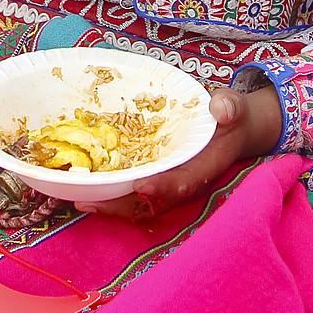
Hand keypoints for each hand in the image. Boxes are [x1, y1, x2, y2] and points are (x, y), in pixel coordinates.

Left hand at [79, 86, 282, 221]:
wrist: (229, 132)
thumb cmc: (229, 119)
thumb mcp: (233, 108)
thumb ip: (230, 107)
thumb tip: (222, 108)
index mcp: (204, 167)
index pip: (184, 182)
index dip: (164, 187)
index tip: (142, 186)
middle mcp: (183, 182)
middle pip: (153, 202)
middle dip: (123, 205)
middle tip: (91, 203)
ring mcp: (167, 183)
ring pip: (138, 203)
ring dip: (111, 204)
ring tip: (80, 201)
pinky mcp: (155, 178)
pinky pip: (131, 191)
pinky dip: (111, 192)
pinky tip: (85, 188)